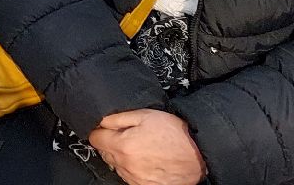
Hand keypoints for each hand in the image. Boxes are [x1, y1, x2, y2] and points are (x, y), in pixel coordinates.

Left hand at [87, 109, 205, 184]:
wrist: (199, 155)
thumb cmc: (176, 135)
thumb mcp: (145, 115)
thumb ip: (118, 118)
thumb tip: (102, 121)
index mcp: (123, 145)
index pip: (95, 139)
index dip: (101, 131)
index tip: (107, 129)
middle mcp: (126, 164)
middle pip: (104, 153)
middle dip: (111, 143)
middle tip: (128, 137)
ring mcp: (134, 178)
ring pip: (116, 165)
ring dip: (122, 157)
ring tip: (141, 148)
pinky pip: (128, 177)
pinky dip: (132, 169)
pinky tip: (145, 161)